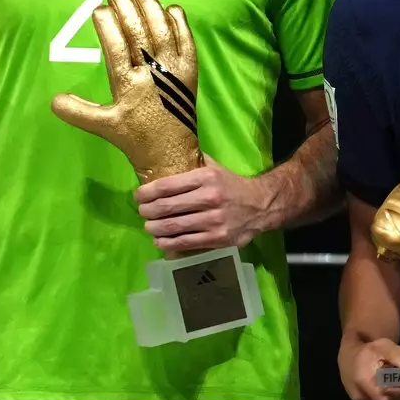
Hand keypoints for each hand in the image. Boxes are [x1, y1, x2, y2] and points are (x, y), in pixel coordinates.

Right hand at [51, 0, 202, 182]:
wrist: (172, 153)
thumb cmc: (135, 137)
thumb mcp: (103, 126)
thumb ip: (78, 112)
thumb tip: (53, 100)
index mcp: (129, 86)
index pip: (116, 49)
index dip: (107, 27)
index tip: (97, 9)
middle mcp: (153, 74)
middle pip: (139, 33)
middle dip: (127, 8)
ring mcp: (174, 70)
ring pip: (163, 32)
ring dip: (152, 8)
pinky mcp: (190, 71)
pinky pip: (186, 41)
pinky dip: (180, 23)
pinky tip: (170, 7)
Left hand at [135, 154, 270, 252]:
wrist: (261, 205)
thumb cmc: (232, 185)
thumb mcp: (214, 167)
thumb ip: (192, 162)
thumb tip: (165, 155)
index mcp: (206, 177)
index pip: (167, 186)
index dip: (147, 192)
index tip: (138, 195)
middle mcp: (209, 198)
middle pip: (167, 207)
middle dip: (147, 211)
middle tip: (142, 212)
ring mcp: (214, 220)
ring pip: (174, 227)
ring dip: (154, 228)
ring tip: (148, 226)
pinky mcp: (217, 239)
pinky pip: (185, 243)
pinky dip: (168, 244)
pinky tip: (160, 241)